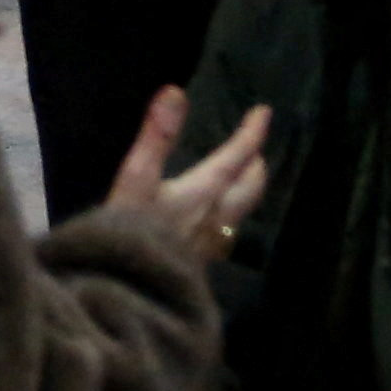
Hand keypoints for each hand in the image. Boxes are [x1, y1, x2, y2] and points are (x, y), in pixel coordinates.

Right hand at [103, 83, 272, 256]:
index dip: (251, 133)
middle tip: (256, 150)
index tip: (264, 113)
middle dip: (255, 166)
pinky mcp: (198, 268)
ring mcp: (209, 248)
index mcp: (204, 193)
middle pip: (248, 189)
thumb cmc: (128, 234)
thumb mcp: (136, 179)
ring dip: (245, 192)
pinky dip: (228, 217)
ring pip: (239, 214)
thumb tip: (175, 92)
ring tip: (241, 181)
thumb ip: (156, 136)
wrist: (126, 298)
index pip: (237, 157)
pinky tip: (214, 224)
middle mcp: (215, 220)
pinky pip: (225, 235)